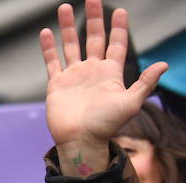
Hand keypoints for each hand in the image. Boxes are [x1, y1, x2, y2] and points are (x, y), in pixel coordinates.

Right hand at [42, 0, 167, 175]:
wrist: (80, 141)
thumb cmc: (106, 125)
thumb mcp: (131, 103)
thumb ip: (145, 82)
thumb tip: (163, 64)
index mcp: (110, 73)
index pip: (115, 44)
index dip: (118, 28)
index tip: (120, 11)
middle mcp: (92, 71)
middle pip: (93, 38)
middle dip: (93, 18)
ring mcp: (73, 76)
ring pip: (70, 45)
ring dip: (67, 27)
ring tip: (65, 7)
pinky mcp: (56, 84)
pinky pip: (52, 62)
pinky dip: (48, 48)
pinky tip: (46, 33)